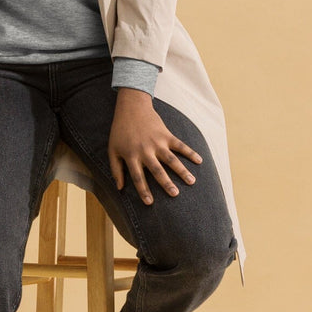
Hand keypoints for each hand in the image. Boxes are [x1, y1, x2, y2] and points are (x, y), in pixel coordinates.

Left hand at [108, 89, 201, 203]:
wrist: (131, 108)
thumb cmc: (120, 131)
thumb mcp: (113, 150)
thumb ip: (116, 170)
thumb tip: (119, 188)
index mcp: (131, 156)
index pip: (138, 177)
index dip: (143, 190)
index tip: (150, 203)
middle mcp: (145, 150)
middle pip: (157, 170)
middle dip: (166, 183)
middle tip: (175, 194)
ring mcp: (157, 142)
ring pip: (171, 159)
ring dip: (182, 170)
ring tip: (191, 181)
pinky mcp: (166, 134)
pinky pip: (180, 145)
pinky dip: (190, 152)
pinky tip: (199, 161)